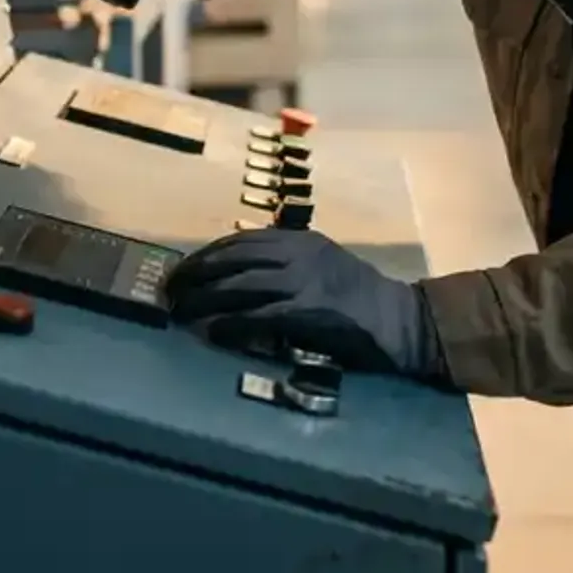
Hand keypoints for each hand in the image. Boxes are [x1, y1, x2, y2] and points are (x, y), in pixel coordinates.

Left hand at [167, 230, 448, 382]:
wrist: (400, 320)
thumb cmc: (360, 298)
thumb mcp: (323, 266)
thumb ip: (288, 266)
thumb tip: (239, 281)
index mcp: (302, 240)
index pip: (243, 240)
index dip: (209, 254)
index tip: (185, 267)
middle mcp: (300, 254)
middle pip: (234, 258)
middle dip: (197, 273)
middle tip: (172, 289)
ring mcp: (305, 282)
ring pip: (241, 285)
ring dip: (205, 299)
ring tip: (181, 311)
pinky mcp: (309, 312)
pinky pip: (259, 317)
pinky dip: (232, 324)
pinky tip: (214, 333)